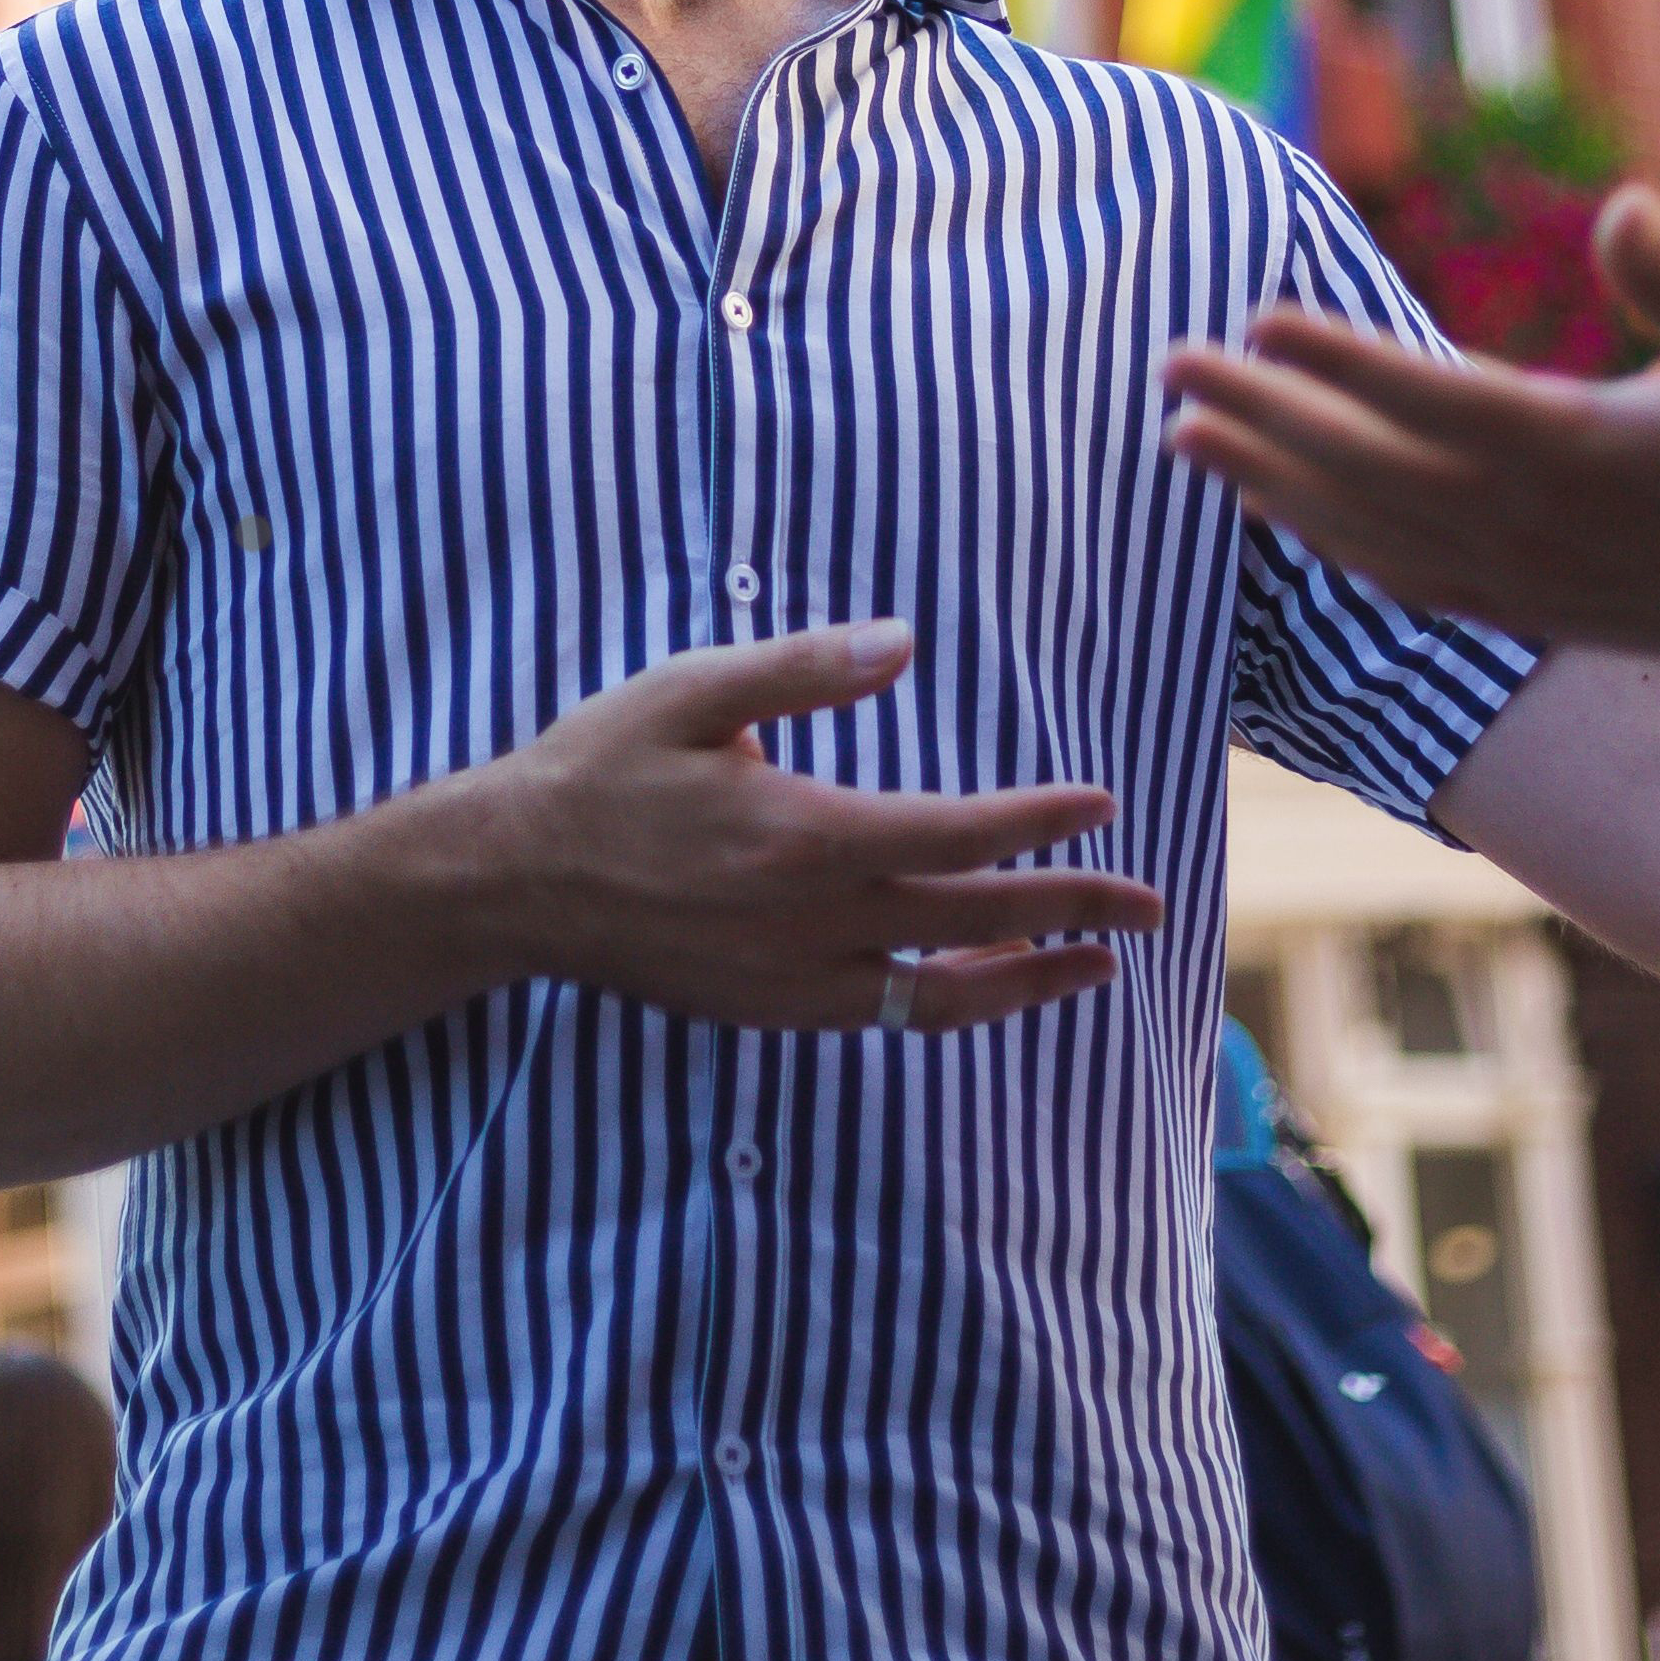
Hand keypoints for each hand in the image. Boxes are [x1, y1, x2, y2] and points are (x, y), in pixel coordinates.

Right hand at [443, 623, 1161, 1029]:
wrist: (511, 884)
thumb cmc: (602, 769)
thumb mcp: (692, 690)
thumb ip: (803, 667)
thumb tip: (902, 641)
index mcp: (801, 837)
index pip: (956, 836)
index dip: (1038, 823)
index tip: (1101, 804)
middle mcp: (808, 924)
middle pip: (972, 925)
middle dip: (1071, 911)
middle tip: (1148, 905)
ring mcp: (789, 982)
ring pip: (939, 998)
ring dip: (1028, 982)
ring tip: (1095, 966)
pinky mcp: (767, 1013)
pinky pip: (882, 1019)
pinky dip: (949, 1008)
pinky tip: (983, 986)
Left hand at [1159, 188, 1659, 663]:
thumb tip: (1624, 203)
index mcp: (1569, 454)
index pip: (1424, 400)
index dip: (1335, 361)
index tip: (1255, 318)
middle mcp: (1524, 526)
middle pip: (1361, 466)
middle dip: (1260, 415)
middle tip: (1171, 365)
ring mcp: (1514, 579)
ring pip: (1360, 530)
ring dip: (1266, 482)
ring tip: (1183, 436)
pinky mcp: (1522, 611)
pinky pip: (1395, 578)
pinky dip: (1325, 543)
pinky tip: (1278, 516)